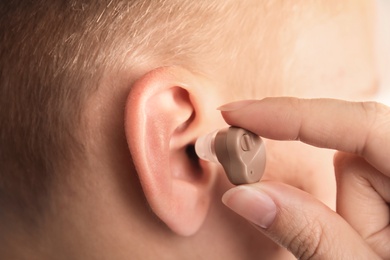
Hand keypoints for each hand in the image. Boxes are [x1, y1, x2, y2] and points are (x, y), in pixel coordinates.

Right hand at [219, 98, 389, 258]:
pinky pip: (361, 176)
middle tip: (332, 233)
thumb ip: (307, 233)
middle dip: (338, 193)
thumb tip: (242, 194)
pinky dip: (353, 204)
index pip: (362, 124)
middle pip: (356, 151)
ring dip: (348, 207)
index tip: (236, 113)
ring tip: (371, 248)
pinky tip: (374, 236)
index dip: (292, 114)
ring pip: (355, 167)